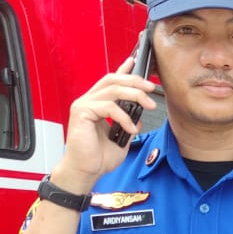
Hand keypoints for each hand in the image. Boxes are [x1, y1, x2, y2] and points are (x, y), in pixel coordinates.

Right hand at [55, 56, 156, 191]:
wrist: (85, 172)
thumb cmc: (97, 157)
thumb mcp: (121, 137)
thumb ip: (128, 123)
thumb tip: (139, 115)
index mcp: (96, 104)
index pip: (110, 81)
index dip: (123, 70)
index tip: (135, 61)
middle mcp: (88, 101)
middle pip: (112, 80)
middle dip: (134, 81)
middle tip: (150, 88)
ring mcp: (83, 106)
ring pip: (112, 90)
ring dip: (134, 95)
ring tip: (149, 105)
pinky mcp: (82, 113)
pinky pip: (108, 107)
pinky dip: (124, 117)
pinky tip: (131, 128)